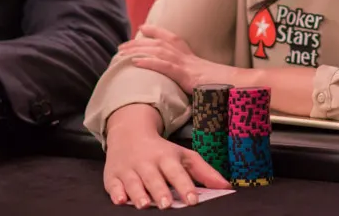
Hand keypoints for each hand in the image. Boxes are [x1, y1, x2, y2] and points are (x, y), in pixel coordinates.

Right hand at [104, 104, 230, 208]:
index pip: (177, 173)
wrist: (129, 133)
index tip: (193, 200)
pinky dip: (116, 192)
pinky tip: (120, 200)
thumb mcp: (183, 156)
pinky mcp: (112, 176)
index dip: (185, 186)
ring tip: (145, 205)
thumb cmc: (161, 151)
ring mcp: (129, 169)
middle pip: (154, 179)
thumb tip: (227, 186)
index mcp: (167, 157)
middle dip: (160, 191)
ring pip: (134, 182)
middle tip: (167, 204)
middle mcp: (147, 163)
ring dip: (139, 194)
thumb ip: (204, 171)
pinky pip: (113, 185)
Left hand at [118, 25, 241, 92]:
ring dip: (138, 51)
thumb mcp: (207, 80)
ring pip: (159, 53)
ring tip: (121, 53)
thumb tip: (191, 84)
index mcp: (192, 57)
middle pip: (159, 44)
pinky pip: (165, 67)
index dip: (156, 32)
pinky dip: (149, 63)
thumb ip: (195, 78)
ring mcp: (187, 65)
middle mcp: (188, 57)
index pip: (172, 39)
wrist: (241, 86)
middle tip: (121, 46)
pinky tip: (135, 64)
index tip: (142, 28)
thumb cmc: (227, 86)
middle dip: (138, 43)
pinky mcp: (188, 75)